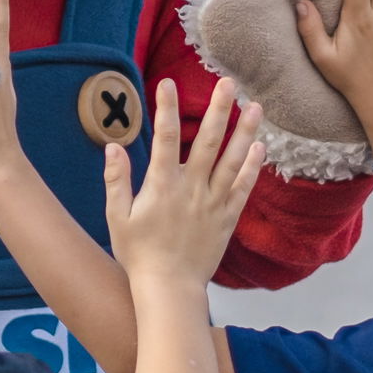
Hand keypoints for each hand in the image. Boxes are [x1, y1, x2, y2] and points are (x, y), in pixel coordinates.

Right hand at [105, 78, 263, 293]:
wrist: (169, 289)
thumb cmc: (138, 254)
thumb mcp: (117, 217)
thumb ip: (116, 180)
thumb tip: (112, 146)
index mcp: (162, 186)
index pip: (165, 138)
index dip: (165, 108)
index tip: (167, 82)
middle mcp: (191, 189)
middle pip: (207, 141)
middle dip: (218, 109)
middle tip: (228, 83)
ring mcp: (212, 203)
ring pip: (232, 161)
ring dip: (244, 132)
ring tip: (255, 107)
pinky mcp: (226, 219)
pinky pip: (243, 188)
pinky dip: (253, 168)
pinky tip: (260, 148)